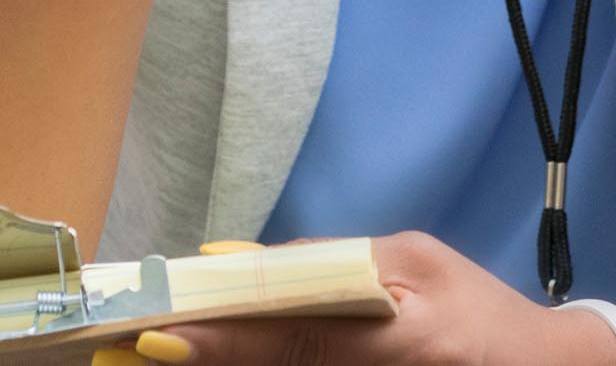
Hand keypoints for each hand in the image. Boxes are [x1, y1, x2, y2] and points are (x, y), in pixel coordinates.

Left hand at [110, 232, 615, 365]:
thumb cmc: (478, 310)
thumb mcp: (417, 262)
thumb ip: (330, 260)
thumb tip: (238, 260)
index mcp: (403, 338)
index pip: (297, 337)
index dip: (227, 340)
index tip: (162, 334)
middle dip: (207, 362)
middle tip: (136, 346)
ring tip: (158, 357)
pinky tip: (213, 361)